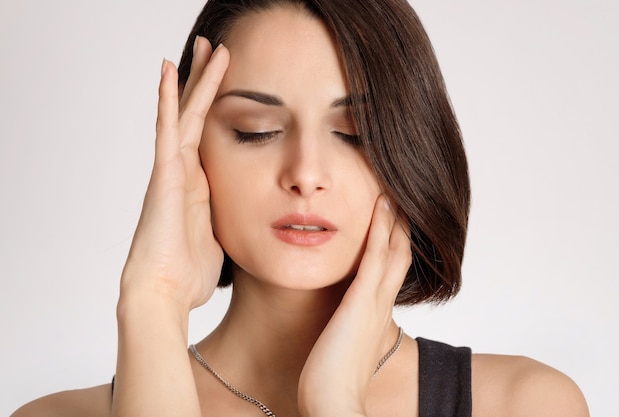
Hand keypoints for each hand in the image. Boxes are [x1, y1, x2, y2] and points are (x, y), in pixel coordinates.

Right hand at [120, 37, 229, 312]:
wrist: (164, 294)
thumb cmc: (189, 275)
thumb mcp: (219, 239)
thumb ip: (226, 222)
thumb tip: (246, 220)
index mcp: (201, 186)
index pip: (211, 136)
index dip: (219, 108)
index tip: (232, 82)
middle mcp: (186, 172)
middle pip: (197, 117)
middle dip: (207, 83)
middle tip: (216, 49)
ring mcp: (173, 171)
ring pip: (185, 114)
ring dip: (196, 80)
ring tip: (206, 46)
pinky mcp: (165, 176)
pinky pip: (167, 129)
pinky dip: (167, 99)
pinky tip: (170, 69)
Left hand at [298, 195, 411, 416]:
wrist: (335, 404)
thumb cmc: (331, 381)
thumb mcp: (339, 347)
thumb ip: (340, 331)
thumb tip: (331, 326)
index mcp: (374, 314)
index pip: (389, 270)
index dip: (393, 243)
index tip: (391, 220)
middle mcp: (379, 304)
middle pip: (398, 255)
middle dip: (400, 225)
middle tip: (400, 197)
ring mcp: (373, 301)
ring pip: (391, 250)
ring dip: (393, 219)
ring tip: (393, 191)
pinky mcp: (361, 301)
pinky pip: (375, 257)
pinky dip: (380, 230)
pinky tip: (381, 206)